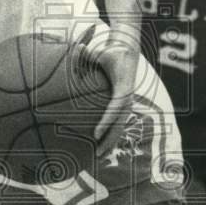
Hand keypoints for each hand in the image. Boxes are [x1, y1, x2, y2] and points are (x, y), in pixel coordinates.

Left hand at [91, 42, 138, 160]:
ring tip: (98, 156)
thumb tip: (78, 47)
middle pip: (119, 124)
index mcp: (123, 88)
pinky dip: (111, 136)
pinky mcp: (124, 105)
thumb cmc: (110, 52)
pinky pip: (118, 124)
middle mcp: (128, 98)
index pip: (115, 109)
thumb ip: (87, 53)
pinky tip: (102, 147)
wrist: (126, 52)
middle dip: (108, 140)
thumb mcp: (99, 53)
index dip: (105, 122)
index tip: (95, 134)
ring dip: (110, 143)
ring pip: (120, 127)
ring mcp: (128, 103)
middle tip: (96, 152)